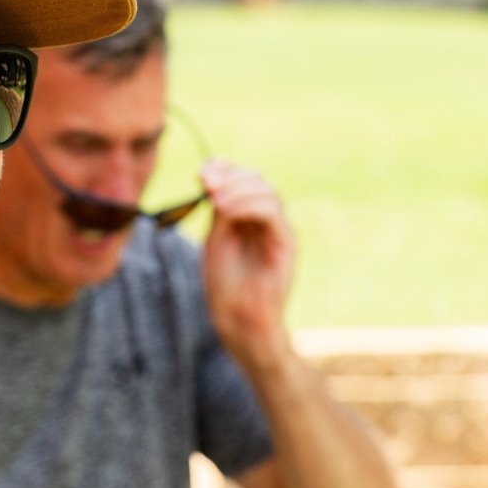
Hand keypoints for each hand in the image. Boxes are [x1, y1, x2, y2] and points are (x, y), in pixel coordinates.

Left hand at [199, 159, 295, 370]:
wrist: (238, 318)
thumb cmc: (225, 282)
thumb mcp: (215, 236)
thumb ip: (217, 207)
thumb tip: (208, 172)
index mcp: (250, 214)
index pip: (243, 177)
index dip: (225, 169)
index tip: (201, 172)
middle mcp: (268, 219)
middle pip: (257, 180)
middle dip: (230, 176)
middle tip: (206, 181)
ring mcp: (279, 230)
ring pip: (267, 192)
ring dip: (238, 189)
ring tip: (215, 199)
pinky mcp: (286, 244)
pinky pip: (273, 214)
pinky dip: (249, 206)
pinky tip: (227, 212)